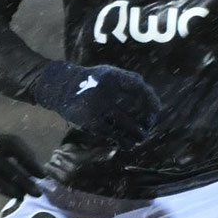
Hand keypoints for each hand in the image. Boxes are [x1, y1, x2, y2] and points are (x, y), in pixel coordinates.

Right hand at [0, 130, 42, 196]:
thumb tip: (8, 167)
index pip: (17, 144)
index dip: (30, 157)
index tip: (39, 169)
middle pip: (19, 156)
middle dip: (32, 168)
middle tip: (42, 181)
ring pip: (12, 171)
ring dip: (25, 183)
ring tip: (34, 193)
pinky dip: (10, 190)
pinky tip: (17, 197)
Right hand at [29, 61, 160, 145]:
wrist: (61, 87)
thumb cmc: (92, 81)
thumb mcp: (109, 73)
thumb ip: (129, 82)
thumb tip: (152, 100)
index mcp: (112, 77)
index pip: (138, 88)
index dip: (151, 100)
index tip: (156, 110)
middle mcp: (105, 91)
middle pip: (133, 109)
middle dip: (145, 122)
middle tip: (149, 128)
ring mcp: (97, 107)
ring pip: (123, 125)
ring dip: (134, 135)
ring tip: (140, 139)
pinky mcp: (90, 121)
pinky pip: (110, 133)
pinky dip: (120, 140)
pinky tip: (126, 144)